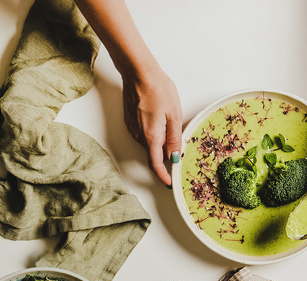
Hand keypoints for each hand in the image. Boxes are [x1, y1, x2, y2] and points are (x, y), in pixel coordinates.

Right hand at [121, 67, 182, 185]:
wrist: (138, 72)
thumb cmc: (157, 89)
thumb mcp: (174, 114)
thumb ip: (174, 139)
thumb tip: (173, 157)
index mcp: (151, 136)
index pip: (156, 164)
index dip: (163, 175)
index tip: (169, 182)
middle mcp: (139, 136)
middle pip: (153, 154)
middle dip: (165, 154)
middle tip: (178, 145)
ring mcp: (132, 128)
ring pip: (148, 143)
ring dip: (159, 141)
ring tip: (168, 122)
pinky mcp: (129, 121)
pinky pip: (143, 134)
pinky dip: (152, 133)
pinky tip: (158, 117)